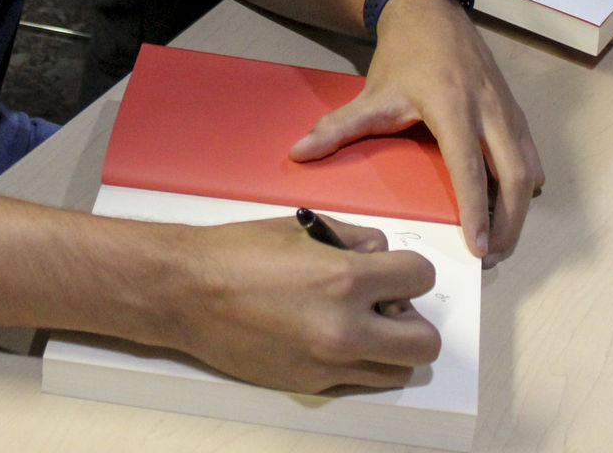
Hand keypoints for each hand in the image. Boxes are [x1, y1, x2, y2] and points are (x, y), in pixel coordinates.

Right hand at [169, 213, 441, 392]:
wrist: (188, 294)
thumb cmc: (238, 253)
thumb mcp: (303, 227)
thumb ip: (354, 241)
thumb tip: (380, 257)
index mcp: (345, 279)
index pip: (421, 277)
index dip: (409, 270)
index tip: (393, 271)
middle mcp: (345, 328)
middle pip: (424, 341)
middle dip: (411, 318)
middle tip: (385, 304)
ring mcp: (329, 363)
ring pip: (398, 369)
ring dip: (388, 345)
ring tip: (358, 324)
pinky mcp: (312, 384)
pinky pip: (361, 379)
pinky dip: (357, 361)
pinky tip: (329, 336)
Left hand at [290, 0, 541, 264]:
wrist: (431, 14)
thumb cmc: (404, 56)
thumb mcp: (372, 93)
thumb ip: (339, 126)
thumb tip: (300, 153)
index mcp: (452, 107)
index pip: (469, 167)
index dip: (475, 209)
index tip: (477, 247)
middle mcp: (489, 109)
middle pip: (514, 176)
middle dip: (508, 222)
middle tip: (490, 255)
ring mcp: (508, 110)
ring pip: (529, 169)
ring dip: (519, 209)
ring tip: (497, 240)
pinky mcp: (516, 111)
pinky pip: (531, 156)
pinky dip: (523, 186)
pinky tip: (506, 206)